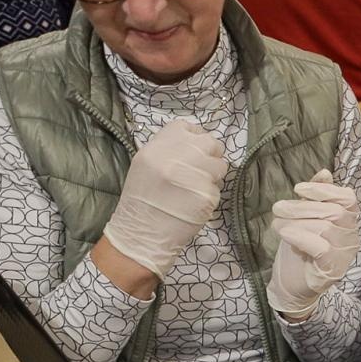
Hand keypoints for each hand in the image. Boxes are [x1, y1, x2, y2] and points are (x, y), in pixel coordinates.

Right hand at [103, 119, 226, 276]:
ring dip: (213, 176)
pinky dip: (209, 196)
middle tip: (200, 171)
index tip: (193, 150)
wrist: (140, 233)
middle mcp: (175, 157)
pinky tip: (194, 204)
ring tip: (195, 189)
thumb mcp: (147, 164)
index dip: (194, 138)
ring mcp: (193, 175)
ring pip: (220, 165)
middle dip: (209, 156)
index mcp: (157, 147)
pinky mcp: (206, 194)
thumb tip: (195, 143)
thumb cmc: (142, 200)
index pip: (187, 128)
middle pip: (210, 143)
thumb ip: (169, 149)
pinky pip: (218, 188)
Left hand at [265, 170, 360, 318]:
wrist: (292, 287)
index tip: (298, 189)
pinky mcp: (332, 269)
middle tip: (278, 208)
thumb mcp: (305, 219)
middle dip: (302, 206)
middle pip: (334, 212)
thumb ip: (317, 197)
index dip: (324, 190)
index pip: (347, 199)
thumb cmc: (299, 250)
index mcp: (348, 222)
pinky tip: (285, 234)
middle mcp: (351, 237)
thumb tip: (324, 172)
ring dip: (296, 222)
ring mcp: (344, 255)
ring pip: (325, 228)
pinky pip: (321, 247)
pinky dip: (300, 236)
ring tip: (276, 224)